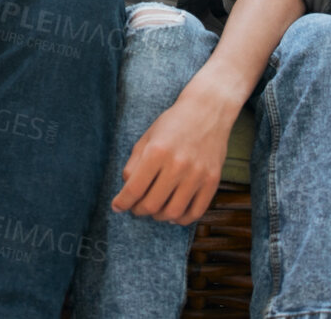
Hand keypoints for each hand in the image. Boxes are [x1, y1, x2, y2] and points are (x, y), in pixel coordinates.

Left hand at [110, 88, 235, 225]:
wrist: (209, 110)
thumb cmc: (174, 123)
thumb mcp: (148, 137)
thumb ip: (134, 163)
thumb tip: (127, 189)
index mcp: (157, 151)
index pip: (134, 189)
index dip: (122, 202)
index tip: (117, 206)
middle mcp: (178, 165)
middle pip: (152, 204)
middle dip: (138, 210)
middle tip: (136, 207)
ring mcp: (197, 175)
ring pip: (173, 212)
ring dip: (159, 216)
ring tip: (154, 210)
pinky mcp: (213, 181)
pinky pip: (196, 212)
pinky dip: (182, 219)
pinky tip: (173, 213)